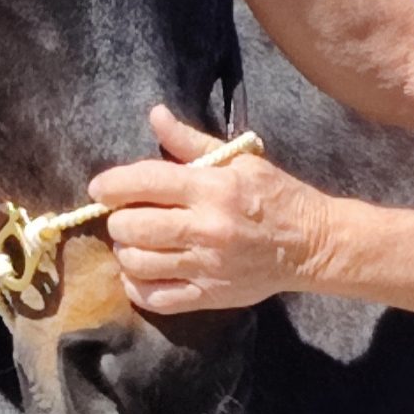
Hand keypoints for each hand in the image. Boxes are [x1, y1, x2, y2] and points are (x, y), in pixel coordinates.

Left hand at [88, 106, 331, 314]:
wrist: (312, 244)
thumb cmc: (275, 196)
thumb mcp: (238, 161)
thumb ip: (191, 141)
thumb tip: (155, 115)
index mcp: (212, 188)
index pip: (144, 182)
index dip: (112, 184)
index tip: (101, 189)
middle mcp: (206, 228)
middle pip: (132, 226)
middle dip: (119, 220)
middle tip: (127, 216)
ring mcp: (207, 266)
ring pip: (137, 262)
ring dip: (126, 251)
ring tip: (137, 243)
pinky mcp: (209, 296)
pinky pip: (155, 298)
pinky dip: (136, 286)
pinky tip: (143, 272)